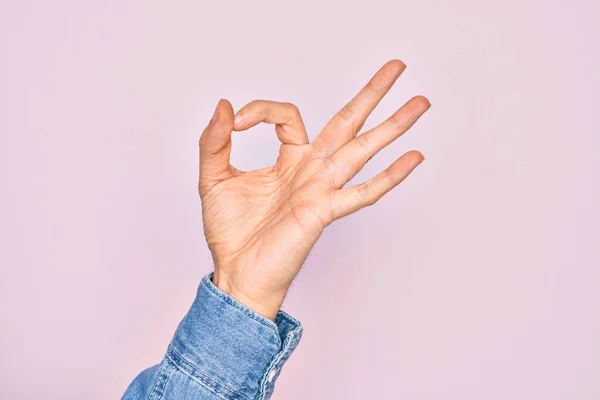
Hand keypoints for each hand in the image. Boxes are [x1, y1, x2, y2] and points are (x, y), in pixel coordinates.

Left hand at [198, 59, 429, 319]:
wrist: (236, 273)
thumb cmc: (231, 233)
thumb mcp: (213, 177)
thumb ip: (214, 141)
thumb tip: (224, 105)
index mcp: (289, 159)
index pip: (288, 115)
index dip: (262, 109)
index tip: (236, 121)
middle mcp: (311, 170)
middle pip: (347, 122)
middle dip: (372, 94)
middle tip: (396, 66)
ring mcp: (321, 189)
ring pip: (362, 150)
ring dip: (393, 126)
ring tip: (420, 103)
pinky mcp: (324, 212)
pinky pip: (363, 192)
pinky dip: (390, 176)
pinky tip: (414, 157)